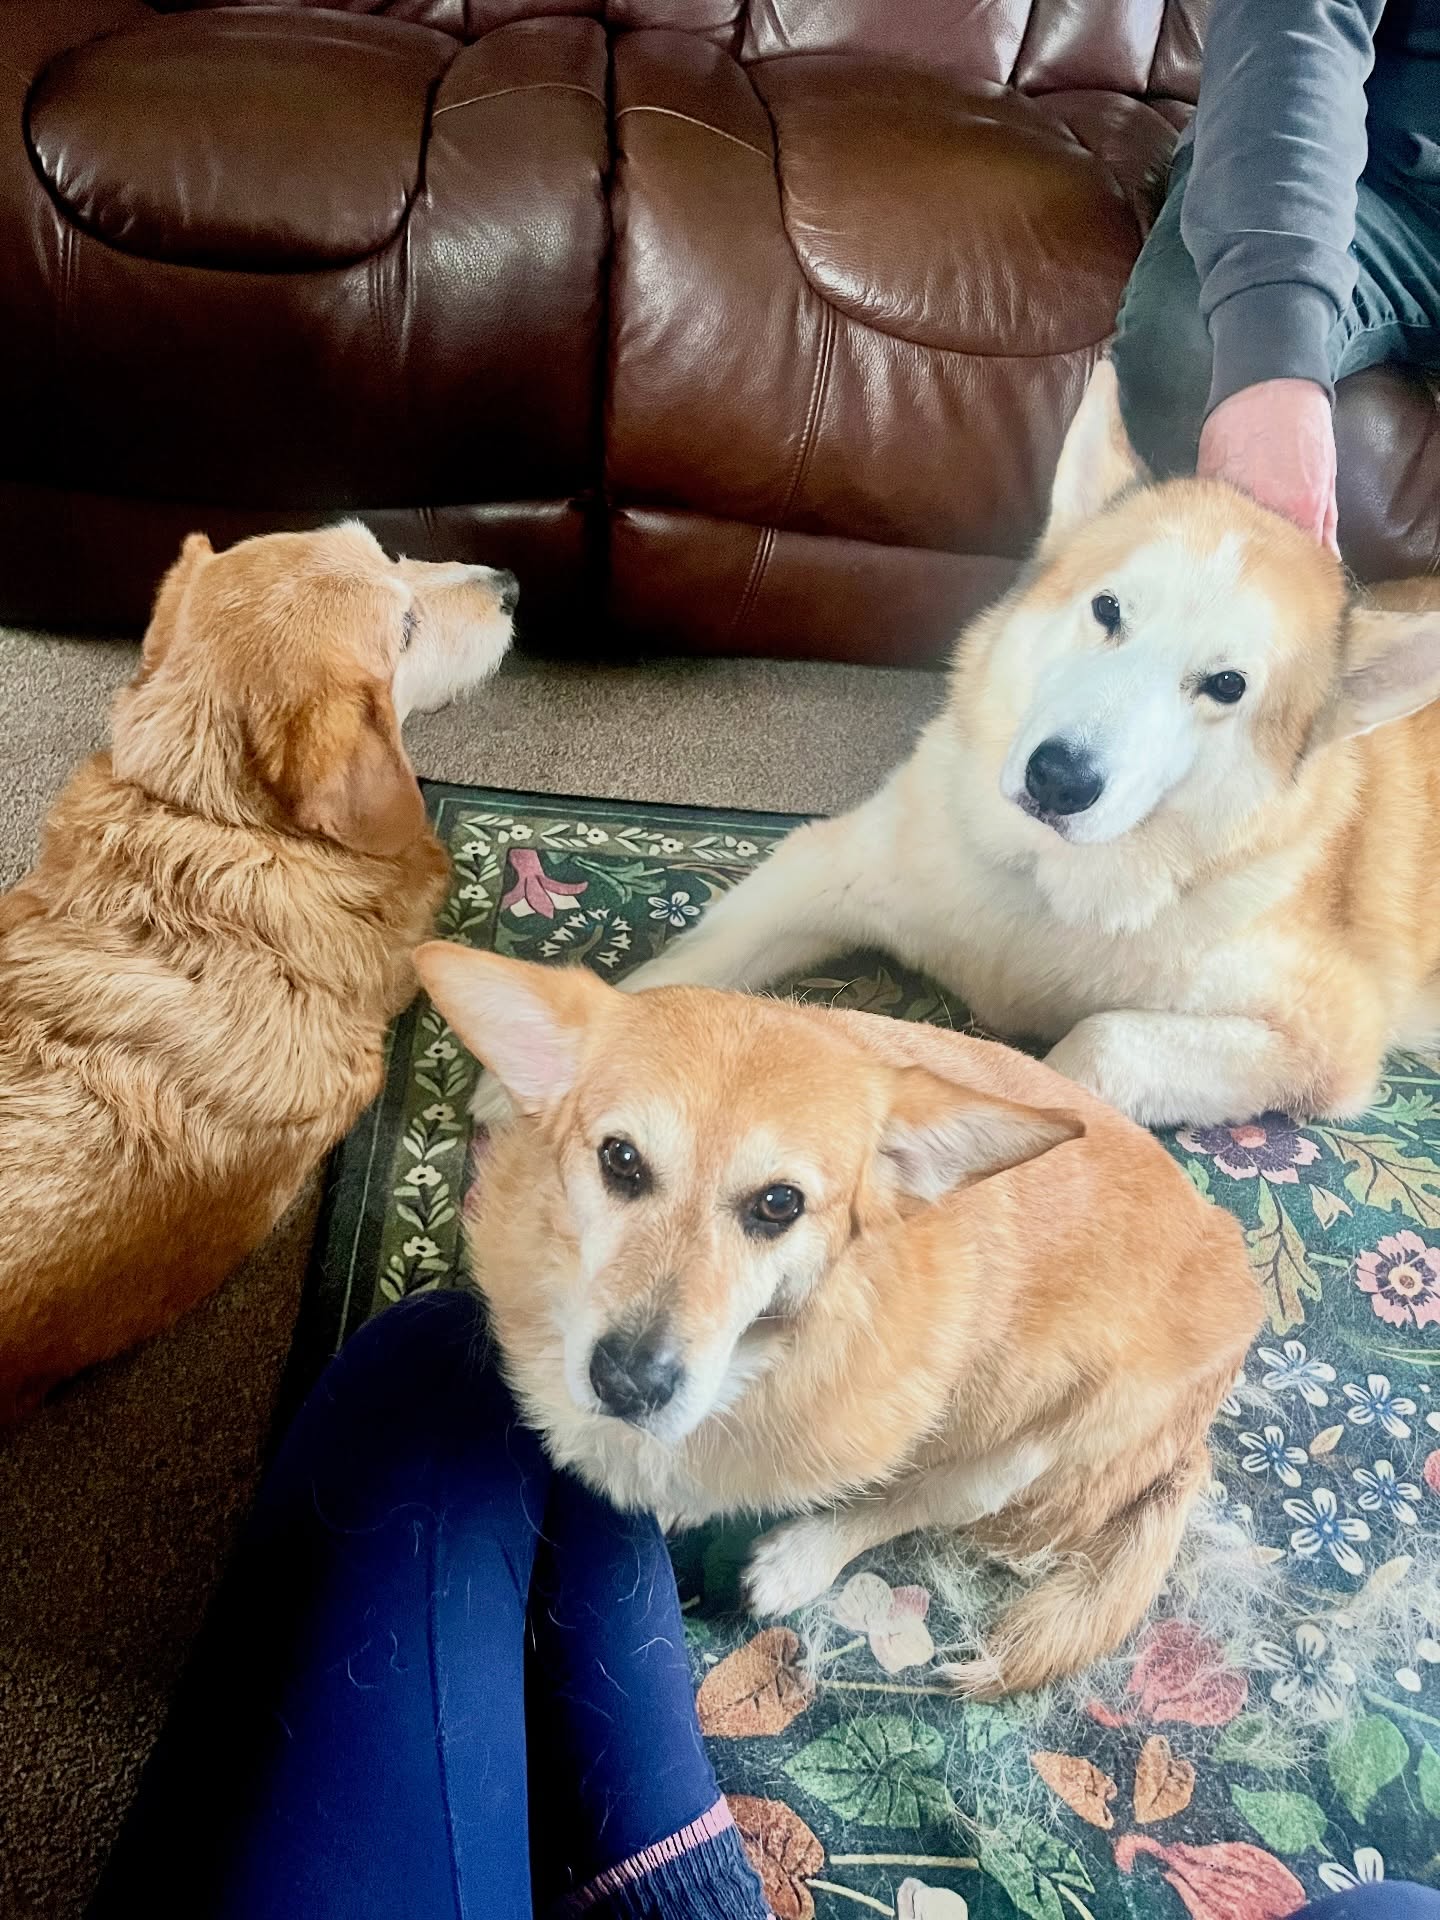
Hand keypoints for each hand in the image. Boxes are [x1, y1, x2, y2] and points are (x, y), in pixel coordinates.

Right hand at [1197, 378, 1338, 555]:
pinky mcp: (1206, 486)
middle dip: (1265, 564)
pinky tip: (1224, 525)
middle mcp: (1262, 508)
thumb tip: (1327, 558)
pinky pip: (1213, 517)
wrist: (1267, 382)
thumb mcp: (1327, 474)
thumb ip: (1326, 521)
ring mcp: (1230, 498)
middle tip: (1266, 570)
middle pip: (1262, 555)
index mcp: (1299, 509)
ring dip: (1238, 545)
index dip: (1297, 572)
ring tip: (1243, 548)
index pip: (1299, 559)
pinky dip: (1219, 523)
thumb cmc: (1302, 424)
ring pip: (1233, 538)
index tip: (1294, 578)